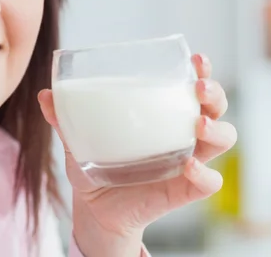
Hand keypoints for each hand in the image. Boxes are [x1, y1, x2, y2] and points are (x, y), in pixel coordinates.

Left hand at [38, 54, 236, 256]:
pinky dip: (205, 173)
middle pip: (216, 107)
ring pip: (224, 139)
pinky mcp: (185, 190)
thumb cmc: (95, 165)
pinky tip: (188, 165)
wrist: (95, 209)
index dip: (202, 71)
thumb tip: (46, 96)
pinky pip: (209, 181)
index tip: (196, 60)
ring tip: (198, 125)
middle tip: (198, 89)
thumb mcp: (80, 139)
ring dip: (217, 129)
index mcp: (164, 114)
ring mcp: (189, 161)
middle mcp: (183, 133)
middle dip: (214, 94)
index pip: (193, 87)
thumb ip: (65, 119)